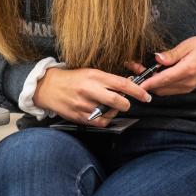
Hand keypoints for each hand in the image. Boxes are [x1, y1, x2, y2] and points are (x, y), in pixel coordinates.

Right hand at [34, 67, 151, 127]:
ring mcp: (84, 105)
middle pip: (117, 101)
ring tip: (108, 106)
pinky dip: (105, 120)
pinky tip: (102, 113)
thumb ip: (108, 80)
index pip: (121, 84)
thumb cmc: (73, 78)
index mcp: (94, 76)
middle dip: (126, 104)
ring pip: (109, 113)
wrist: (49, 87)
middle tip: (127, 103)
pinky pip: (100, 122)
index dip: (137, 91)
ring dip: (114, 111)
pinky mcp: (80, 116)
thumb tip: (128, 84)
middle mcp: (90, 90)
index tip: (146, 96)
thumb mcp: (91, 72)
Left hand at [130, 36, 195, 95]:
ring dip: (152, 84)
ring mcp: (188, 87)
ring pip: (164, 91)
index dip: (148, 82)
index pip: (163, 79)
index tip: (136, 83)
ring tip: (141, 70)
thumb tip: (157, 58)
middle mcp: (187, 82)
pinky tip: (154, 75)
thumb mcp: (187, 45)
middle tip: (134, 69)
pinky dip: (160, 85)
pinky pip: (170, 90)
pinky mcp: (188, 88)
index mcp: (187, 70)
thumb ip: (172, 54)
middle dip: (146, 81)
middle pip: (161, 88)